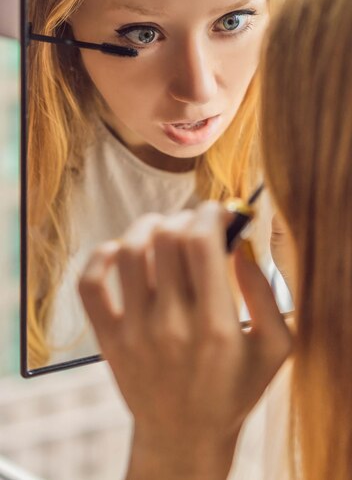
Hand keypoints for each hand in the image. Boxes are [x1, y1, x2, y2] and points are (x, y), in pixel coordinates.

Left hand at [79, 201, 291, 479]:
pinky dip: (100, 256)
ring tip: (164, 232)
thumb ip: (266, 294)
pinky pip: (90, 283)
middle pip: (166, 238)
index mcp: (215, 326)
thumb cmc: (234, 389)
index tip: (220, 212)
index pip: (201, 242)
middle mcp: (171, 325)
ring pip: (129, 250)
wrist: (185, 437)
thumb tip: (242, 245)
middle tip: (196, 226)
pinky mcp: (108, 338)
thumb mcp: (274, 348)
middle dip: (185, 217)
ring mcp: (134, 331)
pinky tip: (121, 252)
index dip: (211, 213)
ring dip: (148, 226)